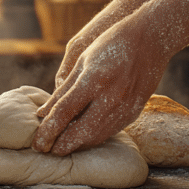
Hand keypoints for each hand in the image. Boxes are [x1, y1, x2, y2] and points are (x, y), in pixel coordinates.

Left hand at [32, 16, 169, 155]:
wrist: (151, 38)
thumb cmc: (111, 43)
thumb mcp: (82, 60)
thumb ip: (63, 89)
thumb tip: (43, 113)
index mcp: (94, 80)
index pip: (64, 113)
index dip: (48, 131)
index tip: (37, 143)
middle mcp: (111, 96)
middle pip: (80, 132)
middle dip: (62, 145)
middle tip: (47, 150)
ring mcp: (126, 106)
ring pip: (97, 136)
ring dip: (78, 144)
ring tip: (63, 145)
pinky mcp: (135, 111)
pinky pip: (111, 131)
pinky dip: (95, 137)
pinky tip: (84, 136)